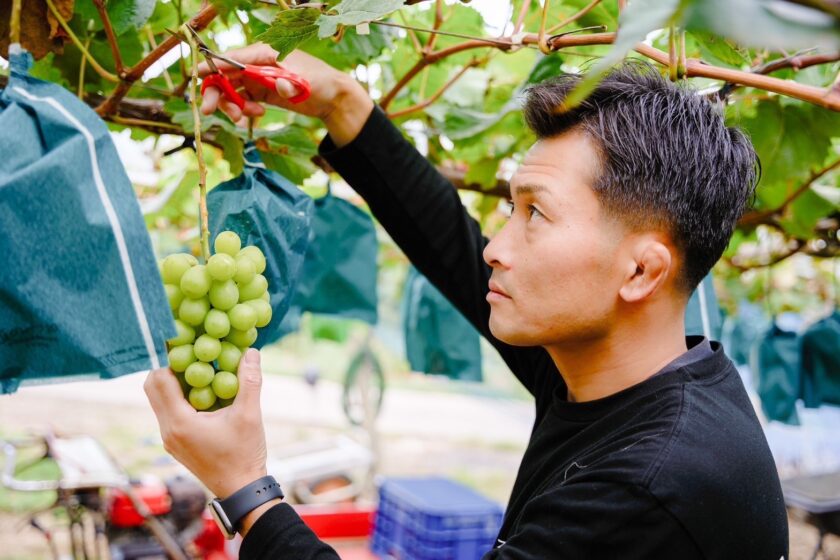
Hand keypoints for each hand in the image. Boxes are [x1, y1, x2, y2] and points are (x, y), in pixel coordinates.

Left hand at [144, 349, 267, 498]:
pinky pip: (169, 412)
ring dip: (173, 382)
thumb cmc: (244, 454)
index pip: (159, 380)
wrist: (241, 490)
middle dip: (167, 366)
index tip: (182, 340)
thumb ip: (249, 381)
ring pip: (159, 400)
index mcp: (179, 422)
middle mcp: (167, 430)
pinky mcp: (177, 443)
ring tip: (197, 367)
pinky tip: (202, 391)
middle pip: (153, 388)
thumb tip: (251, 351)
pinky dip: (179, 397)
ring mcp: (170, 439)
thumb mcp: (250, 415)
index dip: (167, 357)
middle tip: (189, 351)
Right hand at [198, 45, 354, 122]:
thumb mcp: (306, 83)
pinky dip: (244, 110)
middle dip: (216, 92)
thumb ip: (290, 85)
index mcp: (265, 52)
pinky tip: (257, 115)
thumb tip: (278, 87)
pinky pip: (243, 100)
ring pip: (232, 90)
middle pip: (226, 75)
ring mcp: (258, 78)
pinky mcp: (262, 92)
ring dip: (231, 105)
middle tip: (209, 111)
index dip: (214, 66)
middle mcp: (257, 63)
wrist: (333, 98)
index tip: (198, 75)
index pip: (233, 57)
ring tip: (243, 119)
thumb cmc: (321, 82)